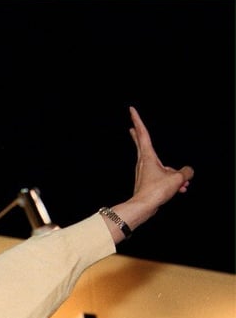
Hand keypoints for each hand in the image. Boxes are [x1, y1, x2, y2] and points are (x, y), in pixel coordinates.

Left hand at [106, 108, 194, 240]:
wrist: (143, 207)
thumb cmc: (156, 190)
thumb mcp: (177, 178)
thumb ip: (186, 171)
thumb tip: (187, 171)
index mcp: (148, 156)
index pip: (143, 134)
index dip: (138, 120)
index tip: (131, 110)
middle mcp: (143, 163)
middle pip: (142, 145)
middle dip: (139, 135)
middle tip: (131, 128)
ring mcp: (144, 173)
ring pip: (161, 167)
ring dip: (174, 174)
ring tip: (183, 185)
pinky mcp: (147, 183)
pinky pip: (162, 178)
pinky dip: (172, 182)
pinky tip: (180, 190)